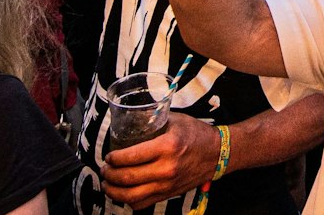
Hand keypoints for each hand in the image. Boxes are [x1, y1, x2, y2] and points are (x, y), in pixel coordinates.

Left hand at [101, 98, 225, 206]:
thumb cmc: (196, 134)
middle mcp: (166, 168)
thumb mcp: (174, 120)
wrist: (218, 153)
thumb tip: (130, 119)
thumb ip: (153, 121)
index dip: (113, 159)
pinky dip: (128, 201)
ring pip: (132, 196)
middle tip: (104, 169)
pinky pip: (142, 204)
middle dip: (109, 175)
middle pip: (127, 178)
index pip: (131, 157)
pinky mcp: (169, 194)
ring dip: (114, 191)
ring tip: (108, 184)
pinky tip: (123, 193)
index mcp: (167, 147)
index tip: (108, 156)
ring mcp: (167, 185)